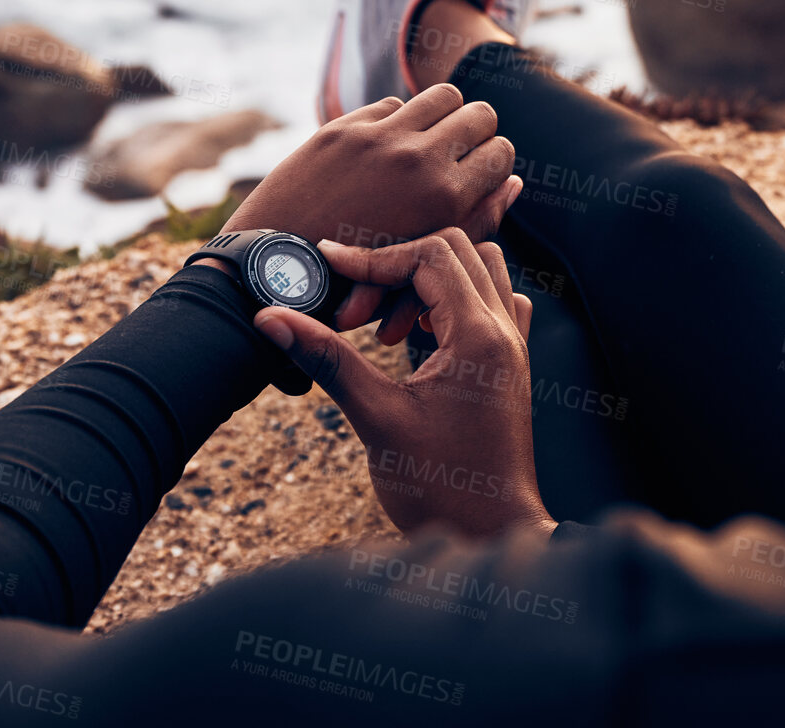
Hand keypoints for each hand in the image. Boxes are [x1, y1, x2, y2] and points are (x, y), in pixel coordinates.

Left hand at [220, 84, 516, 294]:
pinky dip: (398, 122)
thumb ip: (479, 218)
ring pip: (442, 95)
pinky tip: (388, 147)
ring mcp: (378, 138)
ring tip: (435, 138)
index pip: (502, 152)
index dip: (496, 163)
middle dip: (479, 132)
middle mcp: (417, 158)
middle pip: (480, 114)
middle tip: (466, 150)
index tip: (484, 172)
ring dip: (444, 116)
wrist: (280, 272)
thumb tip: (516, 182)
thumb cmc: (361, 282)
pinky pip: (391, 106)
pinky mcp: (343, 128)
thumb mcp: (428, 257)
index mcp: (445, 198)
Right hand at [253, 230, 555, 540]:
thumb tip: (272, 319)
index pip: (429, 257)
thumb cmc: (441, 488)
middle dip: (394, 270)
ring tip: (381, 331)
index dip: (372, 259)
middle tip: (353, 316)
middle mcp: (504, 331)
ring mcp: (512, 346)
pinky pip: (490, 302)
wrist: (492, 534)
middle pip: (454, 251)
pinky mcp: (508, 365)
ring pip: (476, 270)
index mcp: (479, 336)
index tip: (329, 267)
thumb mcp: (376, 418)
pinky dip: (450, 301)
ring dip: (424, 282)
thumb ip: (327, 358)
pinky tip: (414, 339)